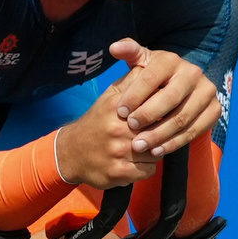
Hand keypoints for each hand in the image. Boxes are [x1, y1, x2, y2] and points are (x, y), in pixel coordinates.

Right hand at [52, 41, 219, 185]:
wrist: (71, 152)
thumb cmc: (98, 121)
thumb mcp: (110, 95)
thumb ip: (133, 80)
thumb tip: (153, 65)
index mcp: (118, 105)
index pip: (155, 102)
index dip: (164, 107)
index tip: (166, 110)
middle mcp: (118, 128)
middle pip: (159, 128)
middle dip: (162, 130)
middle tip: (158, 131)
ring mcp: (118, 152)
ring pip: (157, 151)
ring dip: (156, 150)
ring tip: (146, 146)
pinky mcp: (119, 173)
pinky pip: (149, 170)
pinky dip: (147, 167)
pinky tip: (138, 161)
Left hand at [106, 39, 216, 157]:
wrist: (181, 90)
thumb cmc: (153, 77)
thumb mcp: (142, 63)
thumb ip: (128, 53)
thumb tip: (114, 48)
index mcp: (171, 60)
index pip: (151, 77)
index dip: (134, 96)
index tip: (120, 112)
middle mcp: (193, 73)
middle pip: (170, 98)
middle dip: (148, 115)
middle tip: (131, 129)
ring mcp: (207, 92)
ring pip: (182, 117)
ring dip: (159, 134)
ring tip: (140, 145)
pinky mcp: (214, 110)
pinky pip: (194, 131)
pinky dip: (174, 143)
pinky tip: (156, 151)